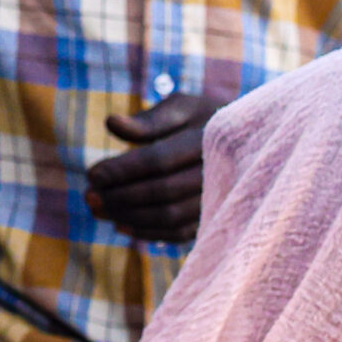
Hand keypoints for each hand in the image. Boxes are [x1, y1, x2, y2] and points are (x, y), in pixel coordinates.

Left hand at [86, 93, 222, 242]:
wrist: (252, 147)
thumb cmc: (205, 121)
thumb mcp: (183, 108)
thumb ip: (150, 119)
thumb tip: (112, 124)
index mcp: (210, 140)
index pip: (160, 160)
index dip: (123, 170)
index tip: (92, 174)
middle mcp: (220, 174)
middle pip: (163, 192)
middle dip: (121, 197)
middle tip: (88, 197)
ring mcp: (220, 201)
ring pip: (171, 217)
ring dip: (129, 216)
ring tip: (98, 210)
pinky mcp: (216, 220)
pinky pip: (180, 233)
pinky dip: (148, 232)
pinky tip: (122, 224)